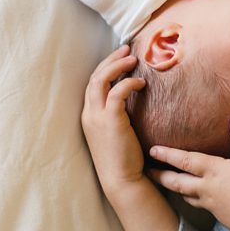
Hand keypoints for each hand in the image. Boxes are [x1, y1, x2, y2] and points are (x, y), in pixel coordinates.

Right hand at [81, 45, 147, 196]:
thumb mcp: (117, 132)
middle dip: (110, 60)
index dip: (105, 68)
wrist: (122, 180)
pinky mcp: (110, 121)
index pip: (92, 84)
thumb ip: (119, 115)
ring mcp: (97, 117)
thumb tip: (133, 99)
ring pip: (101, 80)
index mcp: (89, 117)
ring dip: (117, 66)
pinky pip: (117, 93)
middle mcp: (89, 114)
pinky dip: (128, 83)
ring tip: (132, 59)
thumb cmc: (124, 159)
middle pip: (94, 77)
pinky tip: (140, 83)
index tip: (120, 58)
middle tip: (126, 49)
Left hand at [149, 113, 229, 230]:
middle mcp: (207, 187)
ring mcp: (209, 202)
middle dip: (161, 174)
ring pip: (184, 194)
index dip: (168, 154)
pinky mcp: (215, 213)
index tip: (153, 150)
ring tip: (163, 181)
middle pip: (177, 181)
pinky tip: (189, 196)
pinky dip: (187, 197)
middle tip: (148, 170)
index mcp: (215, 171)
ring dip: (171, 187)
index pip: (185, 160)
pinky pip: (195, 203)